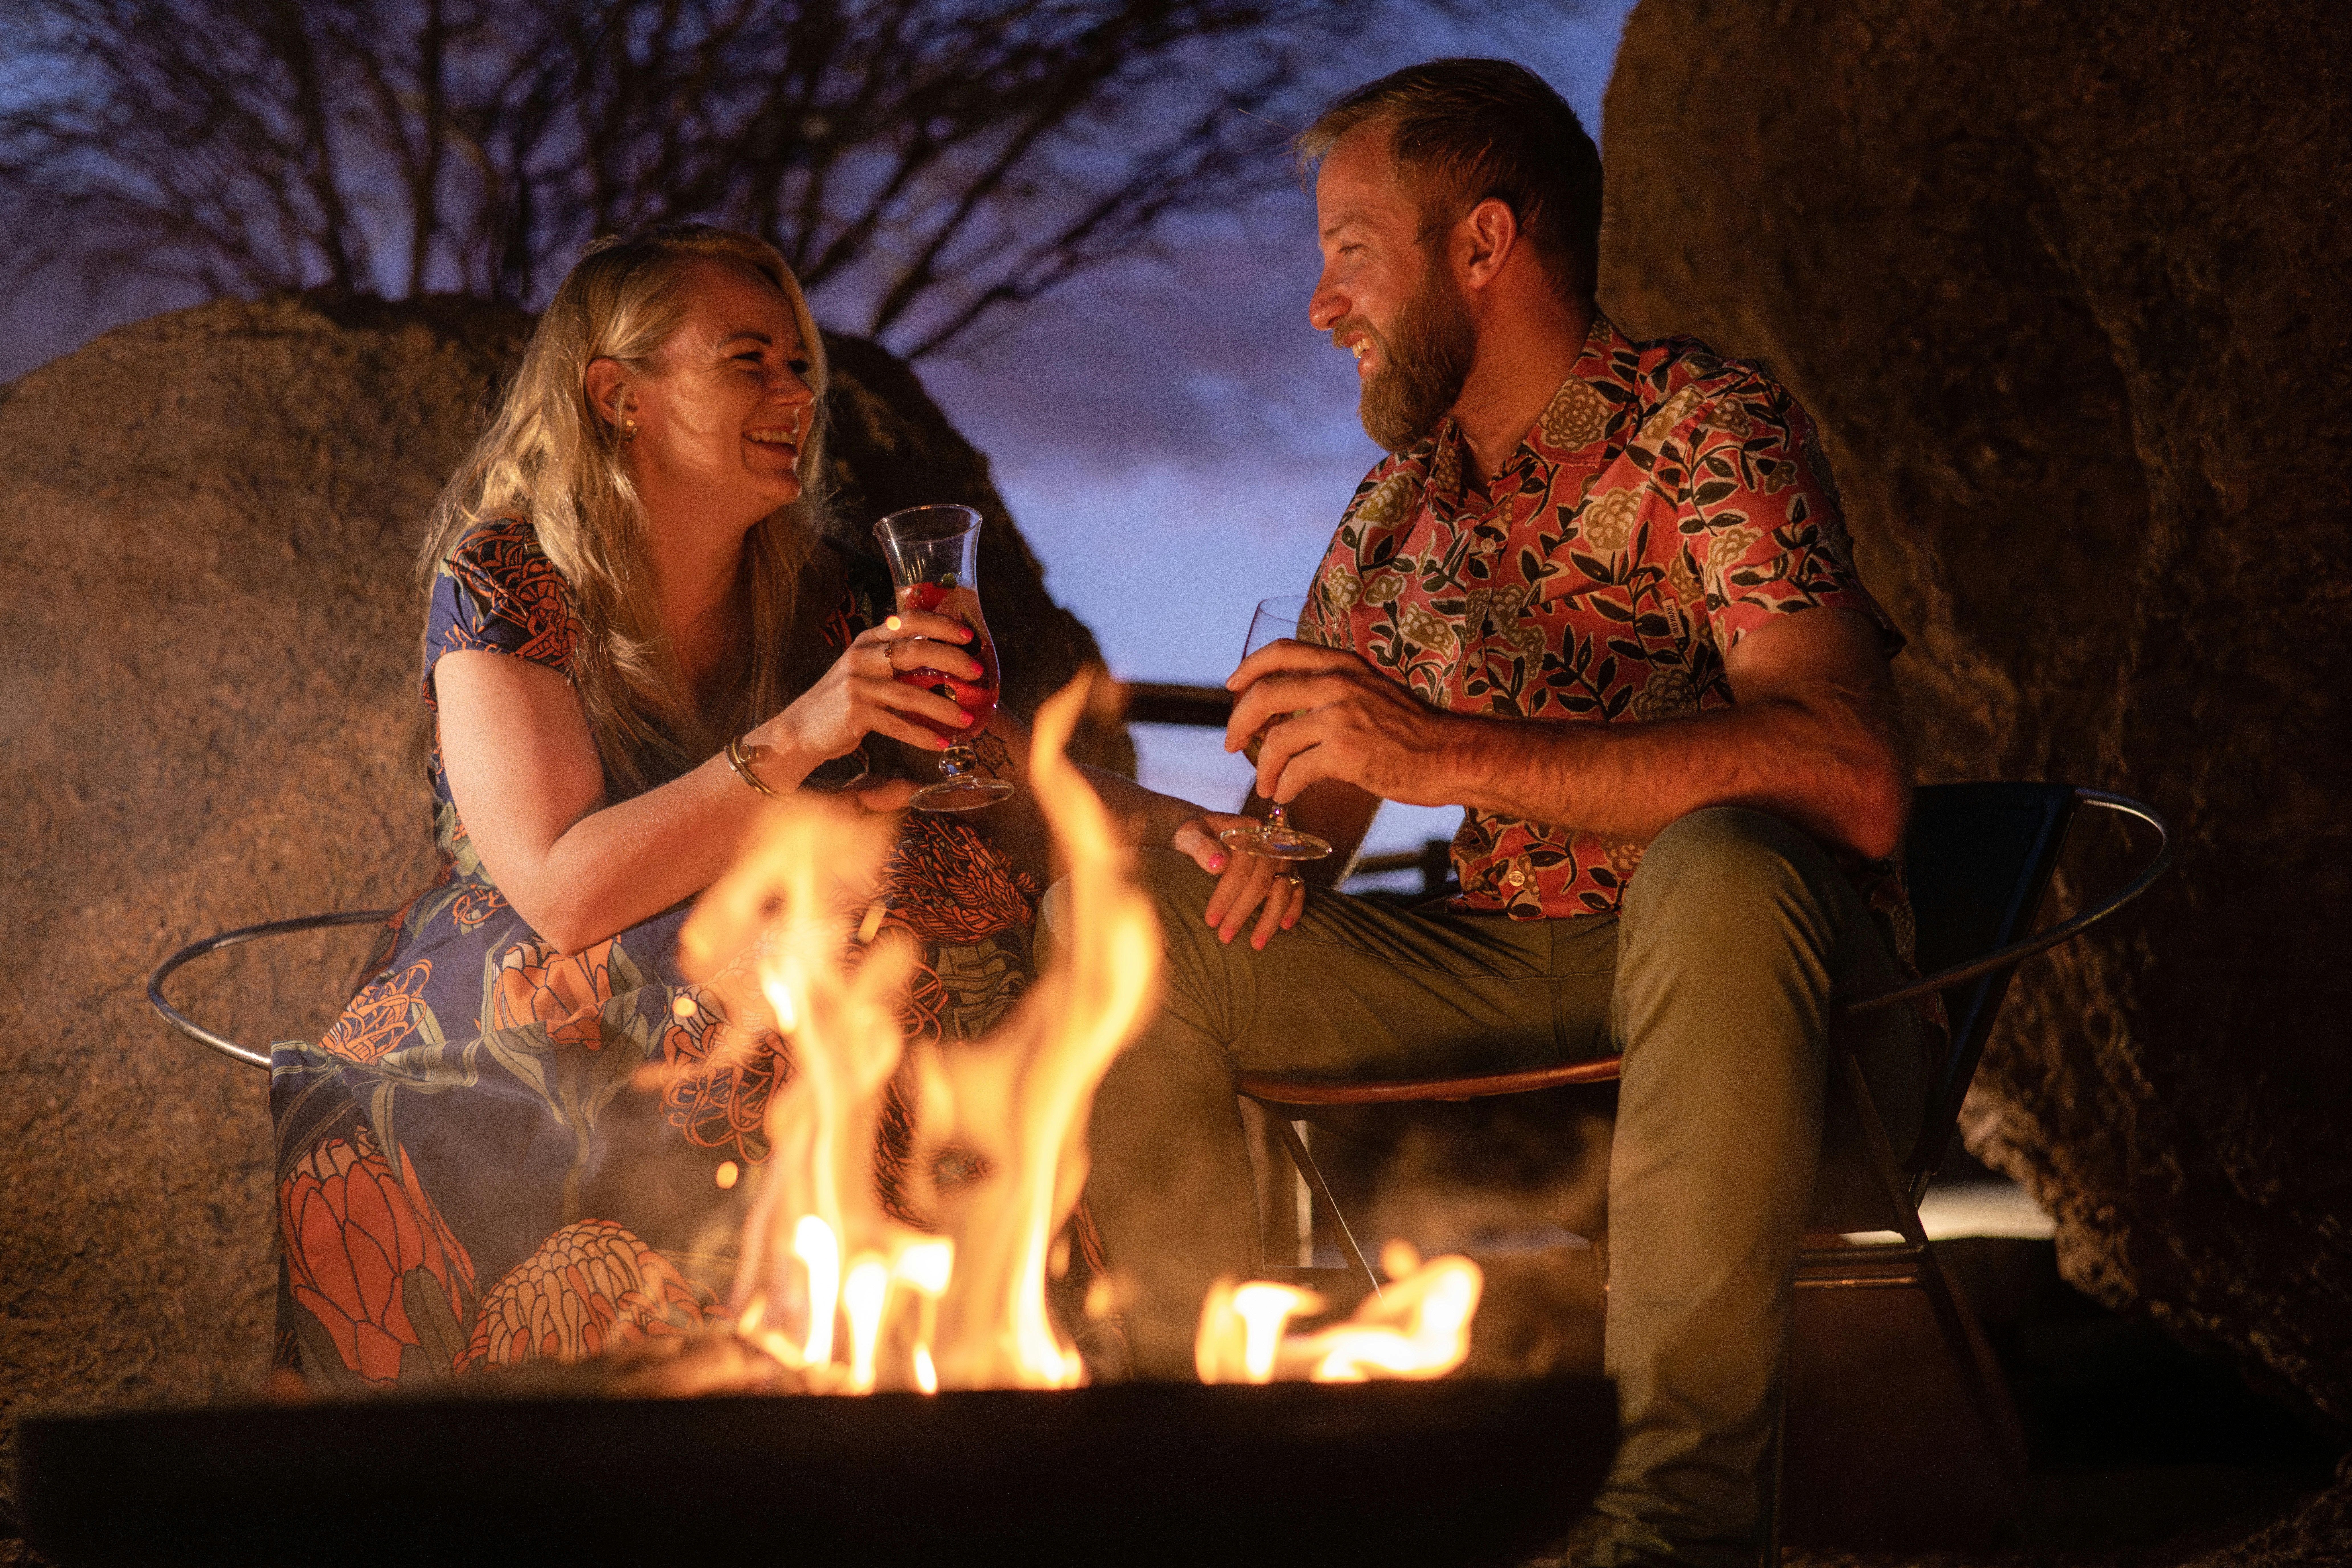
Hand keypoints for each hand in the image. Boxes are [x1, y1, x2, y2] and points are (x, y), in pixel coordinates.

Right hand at [765, 610, 979, 759]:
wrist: (801, 729)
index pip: (909, 620)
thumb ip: (895, 660)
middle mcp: (862, 657)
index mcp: (869, 640)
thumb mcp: (865, 669)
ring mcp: (856, 684)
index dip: (941, 625)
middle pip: (915, 651)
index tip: (968, 636)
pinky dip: (922, 736)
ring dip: (944, 707)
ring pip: (911, 693)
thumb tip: (945, 660)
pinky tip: (941, 743)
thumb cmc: (844, 700)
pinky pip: (897, 724)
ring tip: (967, 719)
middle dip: (952, 661)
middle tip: (977, 674)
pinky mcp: (854, 713)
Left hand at [1172, 813, 1306, 949]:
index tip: (1211, 919)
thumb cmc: (1194, 835)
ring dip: (1270, 917)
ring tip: (1256, 943)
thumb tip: (1218, 864)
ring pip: (1282, 888)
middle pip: (1261, 881)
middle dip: (1243, 911)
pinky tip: (1286, 926)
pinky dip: (1294, 907)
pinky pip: (1296, 889)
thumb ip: (1201, 845)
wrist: (1201, 833)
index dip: (1227, 893)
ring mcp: (1278, 859)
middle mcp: (1267, 845)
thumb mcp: (1189, 834)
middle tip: (1225, 936)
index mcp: (1246, 831)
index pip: (1242, 865)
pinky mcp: (1284, 872)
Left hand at [1226, 639, 1463, 805]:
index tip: (1232, 685)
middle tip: (1231, 743)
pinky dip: (1283, 786)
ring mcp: (1341, 717)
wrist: (1450, 755)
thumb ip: (1336, 692)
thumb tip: (1294, 710)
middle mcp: (1339, 684)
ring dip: (1263, 767)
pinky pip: (1295, 772)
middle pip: (1265, 693)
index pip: (1283, 651)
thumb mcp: (1372, 692)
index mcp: (1344, 665)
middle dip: (1239, 721)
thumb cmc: (1414, 732)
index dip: (1249, 667)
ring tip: (1265, 784)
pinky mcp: (1345, 753)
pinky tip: (1285, 795)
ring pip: (1276, 740)